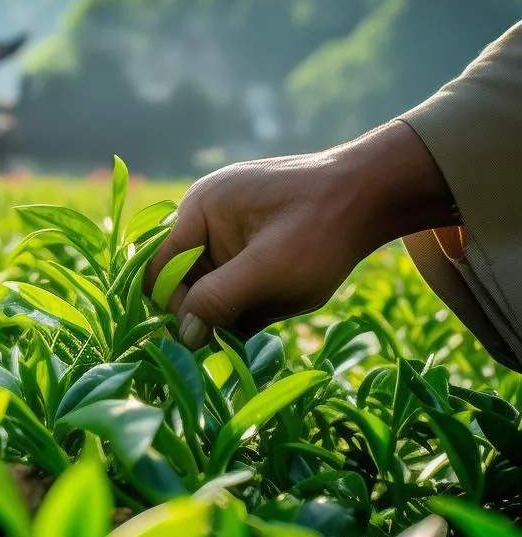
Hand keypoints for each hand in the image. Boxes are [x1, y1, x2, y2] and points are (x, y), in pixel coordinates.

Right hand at [143, 120, 457, 348]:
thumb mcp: (269, 269)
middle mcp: (205, 220)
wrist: (380, 195)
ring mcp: (228, 233)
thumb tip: (182, 336)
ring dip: (231, 312)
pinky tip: (275, 305)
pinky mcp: (250, 249)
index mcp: (200, 210)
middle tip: (233, 338)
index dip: (171, 308)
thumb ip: (218, 301)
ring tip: (267, 314)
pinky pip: (231, 286)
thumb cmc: (324, 226)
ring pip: (208, 290)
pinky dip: (248, 305)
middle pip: (181, 282)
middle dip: (205, 313)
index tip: (197, 341)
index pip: (157, 270)